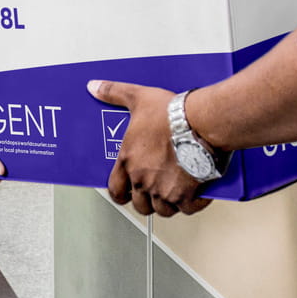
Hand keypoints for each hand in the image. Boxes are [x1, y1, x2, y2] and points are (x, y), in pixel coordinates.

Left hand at [87, 80, 211, 217]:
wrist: (201, 122)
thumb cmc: (171, 113)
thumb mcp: (138, 98)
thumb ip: (114, 93)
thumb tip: (95, 87)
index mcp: (129, 161)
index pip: (115, 190)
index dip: (120, 193)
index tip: (126, 192)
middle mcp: (144, 180)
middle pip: (140, 205)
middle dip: (146, 200)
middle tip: (155, 189)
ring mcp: (165, 190)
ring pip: (163, 210)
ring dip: (168, 203)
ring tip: (175, 191)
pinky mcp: (187, 195)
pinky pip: (188, 209)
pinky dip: (193, 204)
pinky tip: (197, 194)